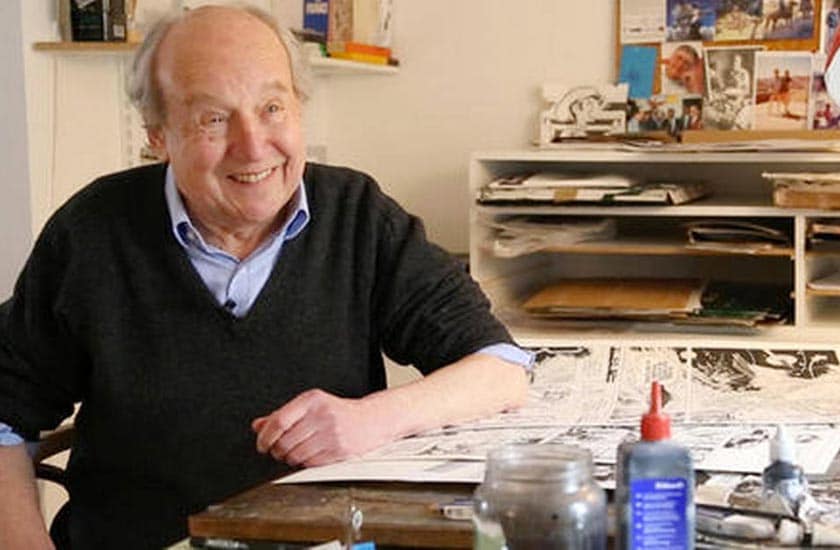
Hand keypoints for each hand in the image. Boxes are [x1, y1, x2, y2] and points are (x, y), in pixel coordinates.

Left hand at [251, 389, 390, 467]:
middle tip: (278, 450)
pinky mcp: (338, 450)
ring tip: (294, 452)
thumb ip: (283, 415)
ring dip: (289, 458)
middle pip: (285, 441)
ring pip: (295, 455)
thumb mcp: (310, 406)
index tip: (261, 445)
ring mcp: (331, 434)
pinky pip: (309, 463)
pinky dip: (303, 463)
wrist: (371, 419)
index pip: (279, 421)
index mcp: (312, 400)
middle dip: (277, 451)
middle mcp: (321, 415)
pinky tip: (308, 455)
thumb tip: (258, 425)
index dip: (265, 437)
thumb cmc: (338, 412)